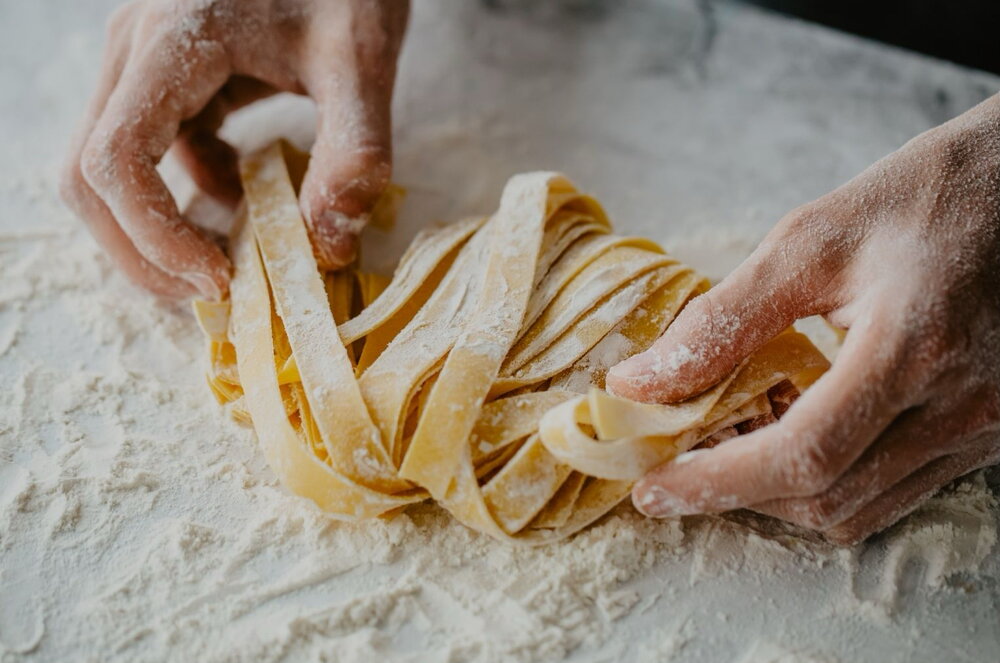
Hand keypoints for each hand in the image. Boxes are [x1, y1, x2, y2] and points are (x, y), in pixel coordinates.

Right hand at [61, 0, 408, 298]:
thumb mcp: (361, 59)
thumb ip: (354, 151)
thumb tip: (328, 247)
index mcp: (172, 42)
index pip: (116, 160)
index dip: (154, 237)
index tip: (220, 278)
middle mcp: (136, 51)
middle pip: (90, 175)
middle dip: (141, 250)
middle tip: (212, 290)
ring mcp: (142, 62)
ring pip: (108, 168)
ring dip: (156, 228)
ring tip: (228, 260)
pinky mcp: (164, 76)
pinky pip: (148, 150)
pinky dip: (184, 192)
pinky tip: (241, 197)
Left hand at [607, 94, 999, 543]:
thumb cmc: (924, 198)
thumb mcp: (809, 241)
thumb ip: (721, 320)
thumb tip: (638, 382)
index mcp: (913, 347)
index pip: (802, 454)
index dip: (716, 482)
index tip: (652, 489)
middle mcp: (960, 406)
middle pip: (827, 498)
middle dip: (738, 493)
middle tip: (677, 462)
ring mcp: (983, 429)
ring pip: (859, 508)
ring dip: (779, 492)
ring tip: (729, 441)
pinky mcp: (987, 435)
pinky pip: (893, 490)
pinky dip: (828, 480)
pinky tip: (791, 431)